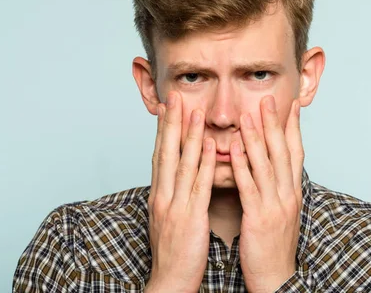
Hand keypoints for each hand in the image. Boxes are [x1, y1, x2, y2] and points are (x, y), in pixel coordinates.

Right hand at [145, 91, 215, 292]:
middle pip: (167, 152)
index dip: (163, 130)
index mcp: (158, 195)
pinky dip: (205, 163)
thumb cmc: (173, 250)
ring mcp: (175, 205)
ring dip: (189, 136)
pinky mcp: (190, 217)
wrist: (170, 280)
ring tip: (195, 111)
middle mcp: (163, 195)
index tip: (167, 108)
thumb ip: (173, 193)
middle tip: (176, 97)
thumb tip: (177, 176)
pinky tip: (211, 146)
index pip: (160, 155)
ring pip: (183, 164)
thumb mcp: (167, 217)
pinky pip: (198, 186)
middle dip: (172, 123)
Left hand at [230, 95, 303, 292]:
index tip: (290, 105)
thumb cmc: (274, 244)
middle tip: (268, 99)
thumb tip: (270, 165)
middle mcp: (288, 194)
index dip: (293, 127)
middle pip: (282, 152)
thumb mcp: (282, 211)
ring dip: (258, 137)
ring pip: (267, 164)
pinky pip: (249, 186)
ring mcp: (276, 205)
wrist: (276, 276)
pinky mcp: (259, 217)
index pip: (295, 152)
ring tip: (250, 114)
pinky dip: (242, 164)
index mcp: (293, 191)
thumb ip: (276, 186)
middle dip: (275, 123)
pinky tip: (234, 148)